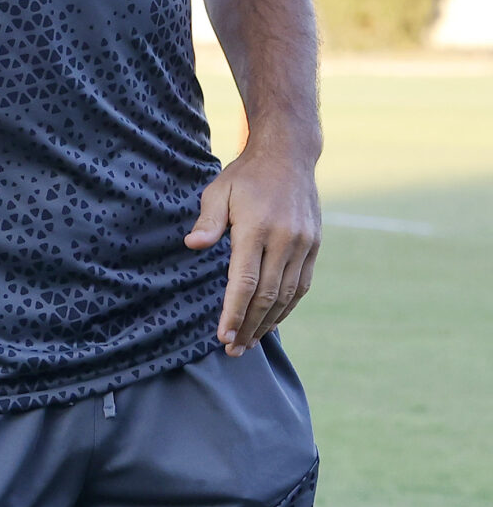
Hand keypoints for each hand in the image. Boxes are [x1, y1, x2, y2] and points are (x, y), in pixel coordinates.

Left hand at [184, 141, 320, 354]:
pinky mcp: (314, 247)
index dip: (234, 313)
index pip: (244, 282)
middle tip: (232, 350)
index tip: (222, 336)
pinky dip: (287, 307)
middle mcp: (285, 241)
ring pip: (287, 295)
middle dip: (249, 326)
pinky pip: (302, 285)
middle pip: (267, 296)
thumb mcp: (218, 190)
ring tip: (250, 342)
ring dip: (269, 323)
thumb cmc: (245, 176)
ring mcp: (304, 245)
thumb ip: (208, 221)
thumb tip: (192, 246)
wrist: (289, 156)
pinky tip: (272, 321)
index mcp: (257, 229)